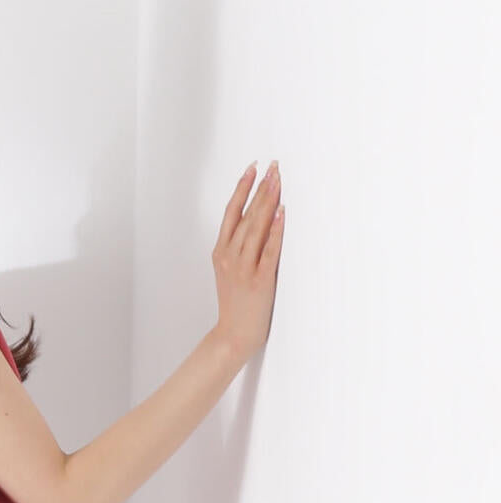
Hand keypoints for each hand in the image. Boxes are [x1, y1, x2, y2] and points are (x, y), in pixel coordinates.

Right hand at [212, 162, 284, 362]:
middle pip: (245, 215)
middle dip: (260, 189)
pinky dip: (275, 231)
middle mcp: (230, 257)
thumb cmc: (235, 304)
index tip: (253, 168)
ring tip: (277, 181)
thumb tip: (256, 220)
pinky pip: (269, 250)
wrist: (233, 334)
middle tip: (273, 168)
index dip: (242, 188)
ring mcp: (244, 268)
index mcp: (221, 253)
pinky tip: (281, 213)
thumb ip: (238, 246)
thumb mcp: (229, 271)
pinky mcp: (260, 280)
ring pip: (255, 228)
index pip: (232, 213)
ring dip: (267, 202)